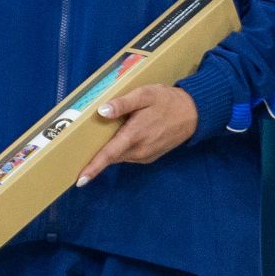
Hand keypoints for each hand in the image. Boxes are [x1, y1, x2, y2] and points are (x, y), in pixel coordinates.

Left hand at [77, 85, 199, 185]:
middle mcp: (139, 150)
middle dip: (95, 157)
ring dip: (109, 152)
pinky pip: (129, 155)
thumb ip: (122, 104)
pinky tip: (118, 139)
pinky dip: (120, 150)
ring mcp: (146, 155)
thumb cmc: (167, 101)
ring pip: (119, 156)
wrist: (195, 112)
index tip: (80, 180)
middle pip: (111, 156)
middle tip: (79, 149)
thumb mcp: (144, 95)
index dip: (94, 167)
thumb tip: (102, 112)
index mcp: (134, 135)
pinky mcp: (151, 156)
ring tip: (97, 140)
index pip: (109, 154)